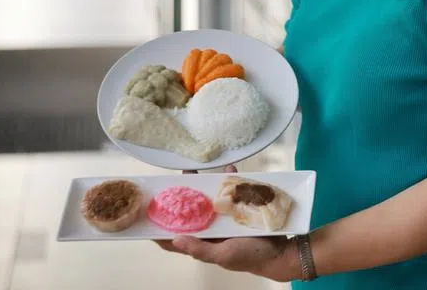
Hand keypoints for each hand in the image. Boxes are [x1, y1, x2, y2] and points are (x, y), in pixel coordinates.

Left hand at [154, 165, 300, 281]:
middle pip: (190, 213)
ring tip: (194, 171)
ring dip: (203, 185)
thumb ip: (199, 249)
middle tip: (171, 183)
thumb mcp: (222, 255)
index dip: (158, 229)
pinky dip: (232, 180)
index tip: (146, 216)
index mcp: (203, 242)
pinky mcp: (241, 208)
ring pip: (210, 199)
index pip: (174, 238)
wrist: (279, 251)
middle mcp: (211, 229)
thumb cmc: (249, 257)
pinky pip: (234, 191)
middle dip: (181, 198)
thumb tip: (174, 239)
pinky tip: (229, 169)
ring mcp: (226, 218)